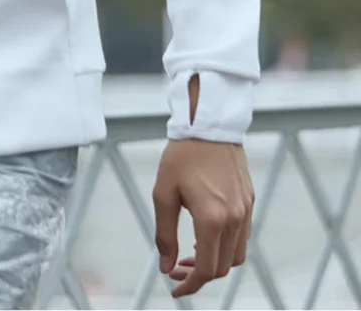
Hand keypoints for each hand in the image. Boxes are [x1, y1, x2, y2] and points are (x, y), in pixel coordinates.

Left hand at [152, 137, 254, 297]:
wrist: (208, 124)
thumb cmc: (182, 155)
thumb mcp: (163, 193)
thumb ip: (165, 234)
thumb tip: (166, 267)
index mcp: (213, 219)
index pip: (207, 269)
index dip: (190, 285)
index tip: (175, 289)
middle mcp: (235, 219)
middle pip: (223, 267)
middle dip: (199, 276)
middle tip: (176, 270)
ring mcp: (246, 210)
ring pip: (236, 255)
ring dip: (215, 262)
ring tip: (190, 255)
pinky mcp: (249, 201)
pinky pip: (242, 236)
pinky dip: (225, 246)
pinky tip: (205, 236)